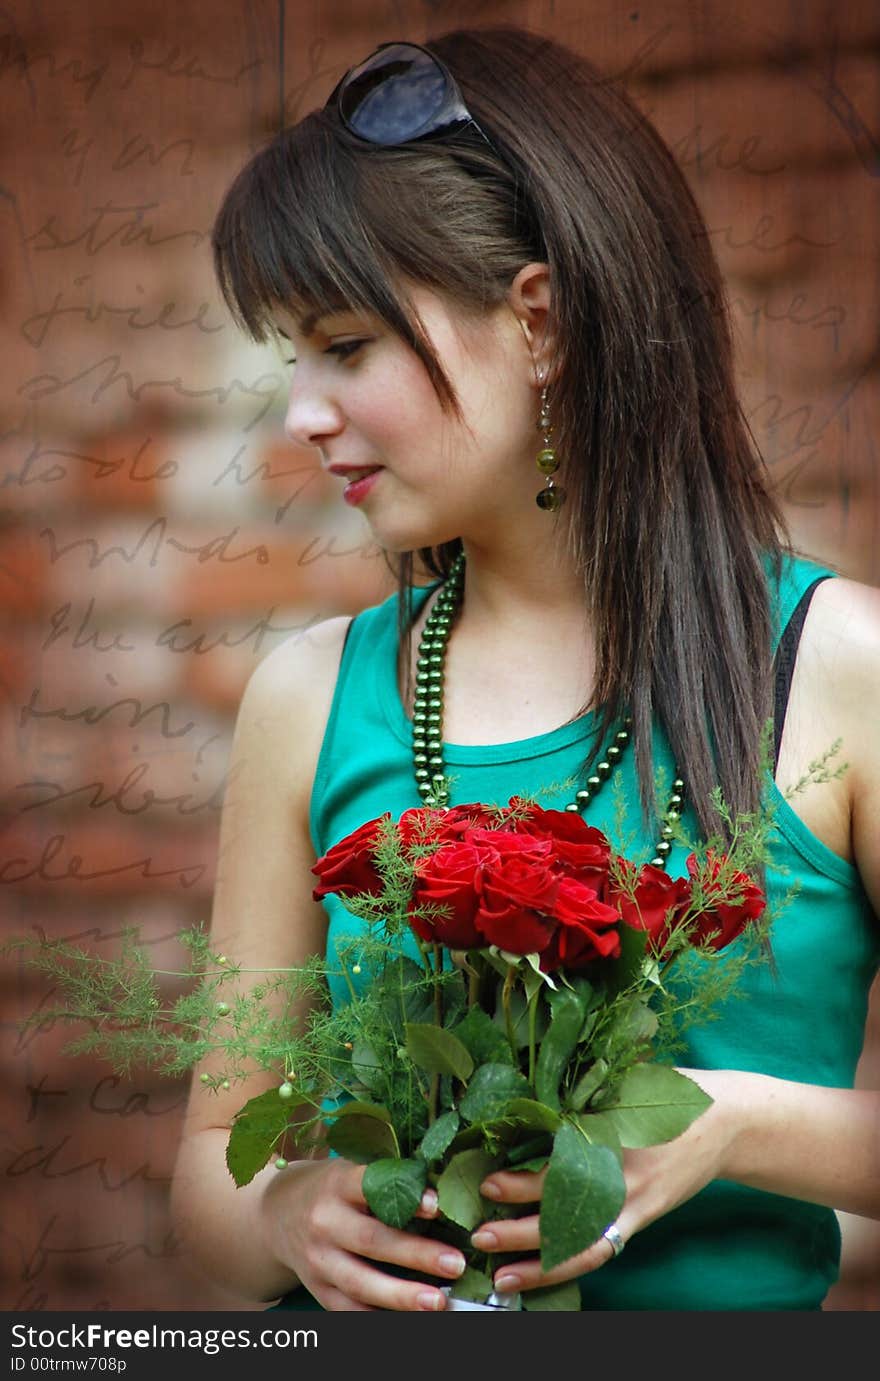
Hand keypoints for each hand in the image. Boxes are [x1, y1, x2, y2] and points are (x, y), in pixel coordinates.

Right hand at [260, 1156, 465, 1310]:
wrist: (279, 1213)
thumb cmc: (332, 1189)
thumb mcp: (352, 1169)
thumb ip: (388, 1178)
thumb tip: (444, 1189)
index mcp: (338, 1184)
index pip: (370, 1187)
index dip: (404, 1197)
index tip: (437, 1206)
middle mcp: (324, 1222)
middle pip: (371, 1240)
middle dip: (415, 1254)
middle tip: (454, 1263)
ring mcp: (318, 1259)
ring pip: (359, 1282)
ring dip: (400, 1295)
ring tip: (437, 1301)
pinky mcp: (317, 1288)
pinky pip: (347, 1309)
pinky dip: (377, 1315)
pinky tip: (406, 1316)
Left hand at [471, 1068, 741, 1296]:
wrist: (724, 1119)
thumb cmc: (666, 1091)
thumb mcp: (622, 1081)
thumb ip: (579, 1092)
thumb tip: (524, 1093)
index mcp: (609, 1132)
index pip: (557, 1163)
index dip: (522, 1179)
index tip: (487, 1180)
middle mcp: (619, 1171)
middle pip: (562, 1209)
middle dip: (518, 1226)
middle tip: (479, 1230)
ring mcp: (633, 1200)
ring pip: (580, 1242)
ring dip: (538, 1261)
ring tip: (500, 1272)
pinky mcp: (642, 1216)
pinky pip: (602, 1249)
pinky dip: (568, 1265)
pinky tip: (539, 1274)